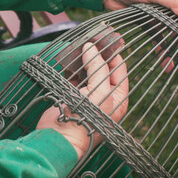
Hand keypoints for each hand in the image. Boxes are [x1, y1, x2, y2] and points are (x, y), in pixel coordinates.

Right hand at [36, 43, 128, 158]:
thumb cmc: (84, 120)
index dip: (114, 55)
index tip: (108, 40)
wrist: (59, 138)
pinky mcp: (70, 95)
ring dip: (83, 60)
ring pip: (87, 72)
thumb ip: (97, 67)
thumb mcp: (99, 91)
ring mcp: (86, 96)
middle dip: (97, 55)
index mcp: (116, 99)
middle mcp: (103, 97)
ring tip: (81, 45)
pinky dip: (71, 68)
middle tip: (93, 39)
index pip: (119, 71)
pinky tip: (70, 59)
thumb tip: (91, 48)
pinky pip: (73, 77)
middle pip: (102, 70)